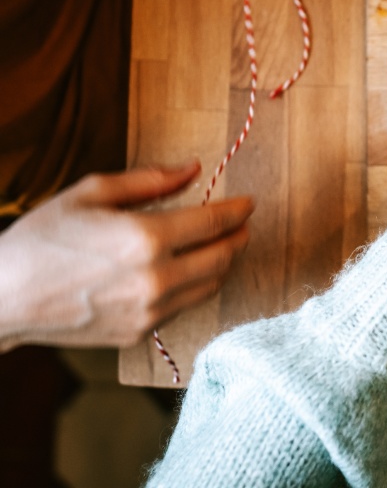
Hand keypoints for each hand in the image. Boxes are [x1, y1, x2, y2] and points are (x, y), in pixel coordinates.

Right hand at [0, 163, 252, 349]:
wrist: (4, 298)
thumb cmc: (42, 239)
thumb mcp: (92, 193)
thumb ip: (150, 181)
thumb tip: (193, 168)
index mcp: (145, 239)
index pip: (214, 222)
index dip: (237, 210)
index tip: (249, 203)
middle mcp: (155, 279)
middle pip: (222, 256)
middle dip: (238, 236)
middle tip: (242, 224)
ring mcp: (149, 311)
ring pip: (211, 286)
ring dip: (224, 263)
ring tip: (223, 246)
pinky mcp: (140, 333)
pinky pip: (185, 306)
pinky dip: (197, 286)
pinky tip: (190, 271)